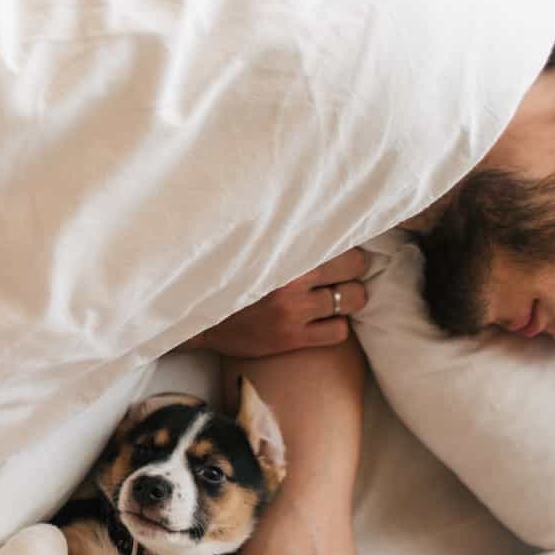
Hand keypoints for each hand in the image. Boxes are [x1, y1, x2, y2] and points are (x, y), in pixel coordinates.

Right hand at [181, 249, 369, 358]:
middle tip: (341, 276)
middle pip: (355, 266)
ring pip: (353, 299)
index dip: (345, 245)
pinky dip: (337, 327)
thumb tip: (318, 217)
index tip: (341, 251)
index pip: (338, 237)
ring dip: (349, 299)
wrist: (199, 320)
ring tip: (336, 299)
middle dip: (352, 271)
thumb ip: (286, 238)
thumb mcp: (254, 250)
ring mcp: (294, 310)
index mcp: (283, 251)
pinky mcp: (292, 338)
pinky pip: (339, 332)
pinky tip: (324, 322)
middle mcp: (292, 278)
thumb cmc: (230, 280)